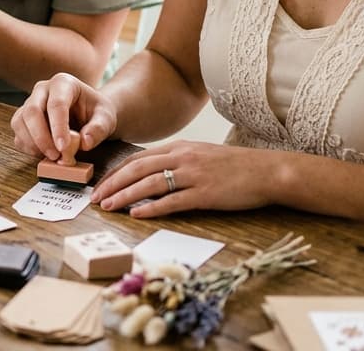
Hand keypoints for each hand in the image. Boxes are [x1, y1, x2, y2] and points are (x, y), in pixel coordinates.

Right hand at [10, 73, 116, 161]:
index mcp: (63, 83)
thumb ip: (99, 129)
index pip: (56, 104)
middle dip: (41, 137)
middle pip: (32, 111)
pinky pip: (18, 134)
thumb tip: (85, 143)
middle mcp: (42, 90)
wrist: (88, 113)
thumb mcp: (106, 118)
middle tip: (56, 156)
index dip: (58, 127)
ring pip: (20, 122)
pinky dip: (28, 148)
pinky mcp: (23, 119)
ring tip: (52, 157)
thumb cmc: (96, 112)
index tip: (64, 148)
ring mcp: (29, 103)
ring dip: (33, 144)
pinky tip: (43, 154)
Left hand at [92, 141, 278, 217]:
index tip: (101, 183)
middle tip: (95, 198)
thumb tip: (151, 173)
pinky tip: (137, 215)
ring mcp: (194, 175)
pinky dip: (152, 208)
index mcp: (179, 148)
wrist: (268, 171)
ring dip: (125, 196)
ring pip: (149, 184)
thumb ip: (176, 160)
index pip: (138, 158)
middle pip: (137, 169)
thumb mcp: (201, 154)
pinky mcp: (206, 194)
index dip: (116, 171)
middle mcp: (182, 158)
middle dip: (112, 183)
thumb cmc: (235, 166)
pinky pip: (172, 201)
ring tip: (109, 206)